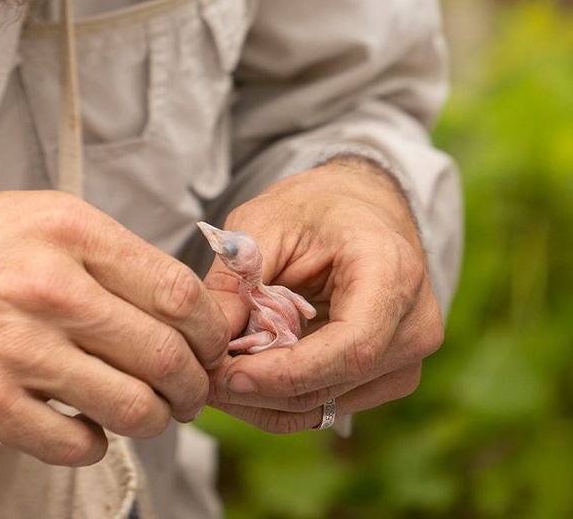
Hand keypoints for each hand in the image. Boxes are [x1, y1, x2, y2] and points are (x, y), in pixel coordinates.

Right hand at [0, 191, 228, 464]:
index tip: (208, 343)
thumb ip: (94, 248)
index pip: (176, 288)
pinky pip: (76, 444)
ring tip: (143, 412)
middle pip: (166, 351)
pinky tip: (82, 427)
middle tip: (188, 390)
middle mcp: (50, 284)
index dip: (209, 328)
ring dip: (151, 418)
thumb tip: (164, 293)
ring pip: (132, 404)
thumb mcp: (21, 215)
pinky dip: (93, 444)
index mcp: (65, 229)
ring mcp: (19, 346)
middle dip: (191, 382)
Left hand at [204, 157, 443, 431]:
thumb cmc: (314, 207)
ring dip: (262, 398)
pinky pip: (326, 403)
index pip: (351, 347)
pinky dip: (278, 396)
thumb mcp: (266, 221)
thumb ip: (239, 276)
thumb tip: (209, 334)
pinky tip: (242, 372)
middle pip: (332, 383)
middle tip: (199, 375)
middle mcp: (413, 324)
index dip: (287, 372)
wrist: (359, 207)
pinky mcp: (387, 377)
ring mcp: (406, 358)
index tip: (229, 374)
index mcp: (392, 273)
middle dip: (258, 388)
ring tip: (212, 371)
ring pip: (324, 404)